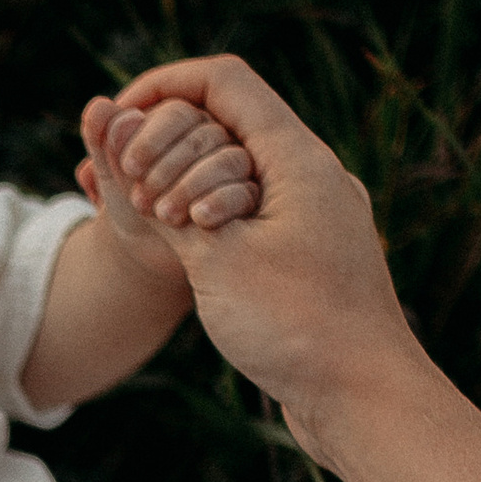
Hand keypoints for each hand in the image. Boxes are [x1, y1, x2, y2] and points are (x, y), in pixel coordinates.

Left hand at [76, 93, 257, 259]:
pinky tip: (196, 220)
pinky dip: (220, 203)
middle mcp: (215, 136)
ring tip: (161, 214)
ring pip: (231, 160)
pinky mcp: (250, 197)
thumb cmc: (129, 200)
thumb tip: (99, 107)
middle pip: (207, 134)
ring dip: (192, 186)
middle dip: (168, 166)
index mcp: (183, 119)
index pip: (178, 111)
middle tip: (138, 199)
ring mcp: (238, 165)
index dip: (150, 136)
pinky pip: (247, 192)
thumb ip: (103, 139)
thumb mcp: (111, 172)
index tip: (127, 166)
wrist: (146, 248)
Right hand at [95, 55, 423, 465]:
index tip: (117, 118)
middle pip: (228, 122)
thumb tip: (113, 132)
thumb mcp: (214, 256)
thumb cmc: (297, 327)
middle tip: (128, 191)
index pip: (223, 81)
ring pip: (238, 170)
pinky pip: (254, 210)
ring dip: (187, 183)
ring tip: (156, 222)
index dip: (162, 86)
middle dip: (167, 143)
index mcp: (299, 159)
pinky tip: (190, 253)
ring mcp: (317, 213)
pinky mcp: (313, 252)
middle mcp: (315, 175)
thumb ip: (159, 191)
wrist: (367, 400)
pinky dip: (212, 217)